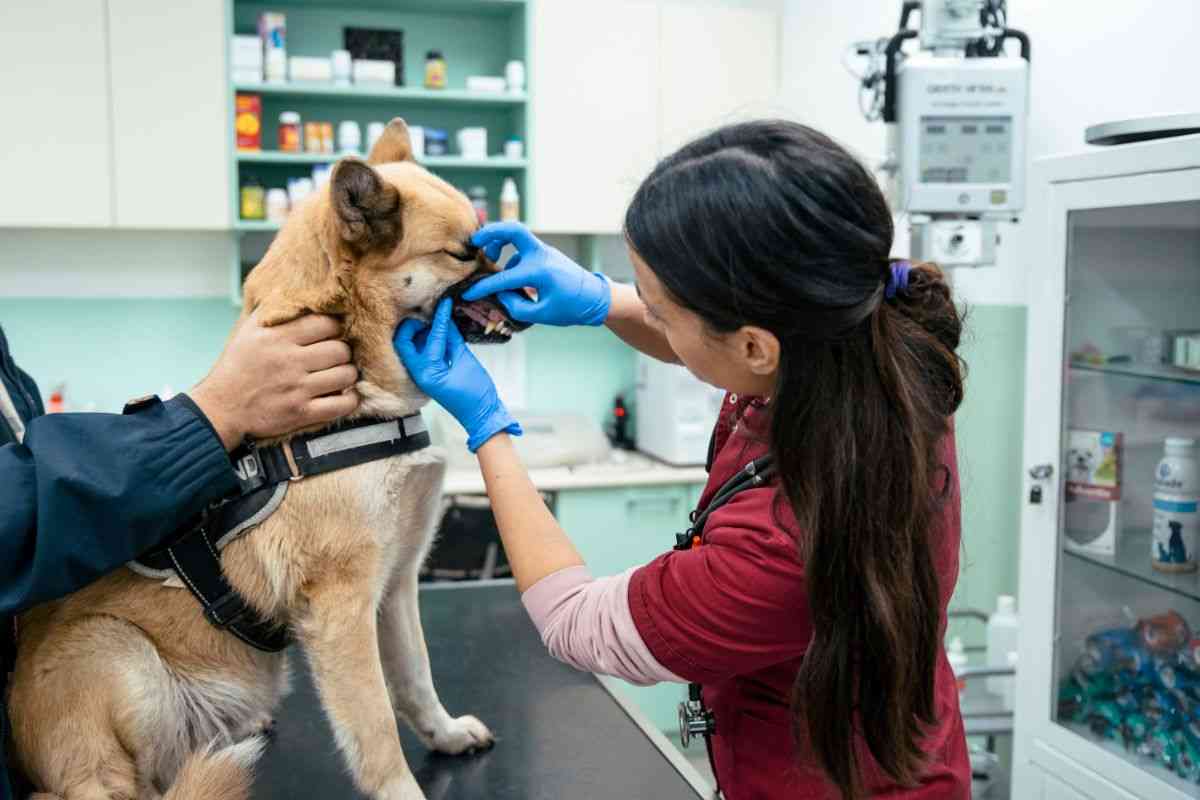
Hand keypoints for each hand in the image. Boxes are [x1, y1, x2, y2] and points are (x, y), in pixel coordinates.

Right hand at [190, 312, 358, 449]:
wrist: (222, 408)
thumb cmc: (239, 366)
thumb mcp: (249, 330)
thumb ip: (274, 309)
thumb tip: (296, 285)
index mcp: (277, 337)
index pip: (325, 324)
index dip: (334, 328)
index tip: (330, 335)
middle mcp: (288, 361)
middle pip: (340, 350)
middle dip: (343, 352)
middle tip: (336, 357)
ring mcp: (296, 389)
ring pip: (346, 375)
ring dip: (348, 375)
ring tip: (340, 375)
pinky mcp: (301, 413)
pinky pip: (343, 405)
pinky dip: (350, 401)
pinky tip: (344, 396)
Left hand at [394, 298, 521, 451]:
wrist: (481, 415)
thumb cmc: (476, 393)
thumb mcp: (465, 361)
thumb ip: (453, 339)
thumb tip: (445, 319)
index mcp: (427, 372)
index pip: (430, 338)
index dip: (438, 319)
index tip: (444, 303)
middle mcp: (419, 373)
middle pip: (404, 341)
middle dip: (413, 325)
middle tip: (429, 311)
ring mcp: (421, 375)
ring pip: (409, 346)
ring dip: (419, 331)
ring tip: (434, 317)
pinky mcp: (428, 375)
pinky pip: (421, 353)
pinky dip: (427, 341)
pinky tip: (440, 330)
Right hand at [466, 222, 611, 326]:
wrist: (596, 298)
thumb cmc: (571, 307)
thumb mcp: (542, 314)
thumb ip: (516, 307)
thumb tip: (501, 295)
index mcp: (539, 272)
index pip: (503, 278)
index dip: (483, 287)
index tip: (468, 293)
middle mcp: (541, 256)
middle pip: (512, 229)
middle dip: (490, 232)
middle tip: (474, 242)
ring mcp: (544, 251)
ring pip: (516, 237)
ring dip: (499, 244)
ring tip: (490, 259)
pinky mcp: (544, 253)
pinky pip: (522, 250)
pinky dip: (511, 259)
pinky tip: (510, 276)